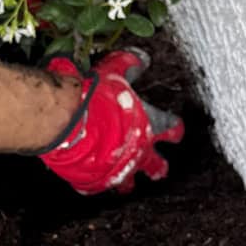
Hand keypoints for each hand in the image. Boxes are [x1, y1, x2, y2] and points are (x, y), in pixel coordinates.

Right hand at [38, 48, 183, 195]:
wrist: (69, 123)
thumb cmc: (95, 98)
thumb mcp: (116, 72)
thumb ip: (130, 64)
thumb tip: (142, 58)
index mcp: (149, 127)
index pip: (172, 128)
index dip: (174, 128)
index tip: (175, 130)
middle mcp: (138, 153)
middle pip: (156, 165)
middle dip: (158, 166)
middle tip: (159, 168)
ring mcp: (117, 170)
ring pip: (128, 183)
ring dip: (127, 181)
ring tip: (126, 184)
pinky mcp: (95, 181)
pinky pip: (97, 187)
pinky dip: (95, 183)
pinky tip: (91, 180)